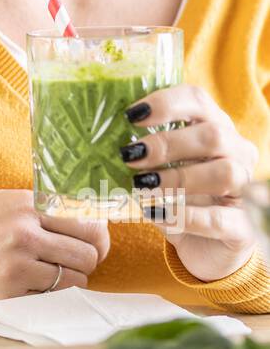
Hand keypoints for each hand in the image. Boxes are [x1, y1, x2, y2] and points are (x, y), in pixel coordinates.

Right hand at [0, 188, 109, 303]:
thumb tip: (82, 215)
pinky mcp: (6, 296)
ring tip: (49, 278)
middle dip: (86, 262)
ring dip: (68, 283)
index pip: (88, 222)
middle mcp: (24, 234)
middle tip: (72, 264)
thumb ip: (37, 206)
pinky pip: (49, 302)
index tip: (94, 244)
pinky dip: (47, 299)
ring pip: (74, 282)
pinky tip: (31, 291)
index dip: (98, 237)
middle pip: (88, 255)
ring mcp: (16, 268)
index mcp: (26, 205)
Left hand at [119, 83, 259, 282]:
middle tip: (130, 156)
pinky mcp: (242, 228)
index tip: (131, 116)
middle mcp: (237, 154)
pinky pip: (219, 218)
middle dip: (167, 143)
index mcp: (216, 128)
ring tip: (142, 186)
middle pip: (213, 135)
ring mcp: (245, 191)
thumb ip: (143, 152)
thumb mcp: (161, 170)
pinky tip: (154, 213)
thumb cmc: (178, 198)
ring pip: (225, 173)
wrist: (206, 248)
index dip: (166, 103)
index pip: (198, 101)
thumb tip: (102, 141)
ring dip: (178, 178)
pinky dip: (184, 216)